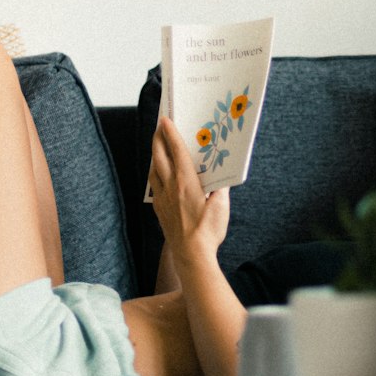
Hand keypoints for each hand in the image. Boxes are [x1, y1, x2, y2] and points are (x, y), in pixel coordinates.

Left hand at [149, 116, 229, 262]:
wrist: (191, 255)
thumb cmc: (208, 231)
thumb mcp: (222, 206)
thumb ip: (220, 189)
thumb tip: (220, 179)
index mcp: (186, 182)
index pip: (176, 151)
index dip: (170, 134)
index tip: (165, 120)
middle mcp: (170, 187)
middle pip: (159, 157)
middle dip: (157, 139)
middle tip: (158, 127)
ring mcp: (162, 199)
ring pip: (153, 171)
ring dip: (154, 156)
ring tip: (157, 148)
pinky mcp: (160, 210)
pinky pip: (154, 186)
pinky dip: (155, 175)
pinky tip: (158, 176)